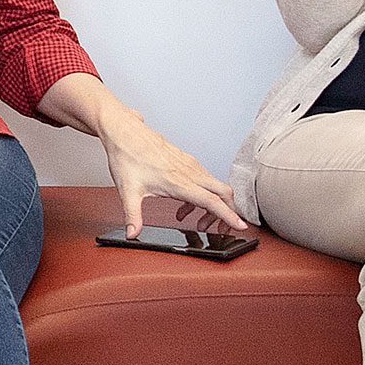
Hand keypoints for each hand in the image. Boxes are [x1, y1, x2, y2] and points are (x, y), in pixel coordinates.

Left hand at [96, 108, 249, 239]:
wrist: (124, 131)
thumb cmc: (126, 156)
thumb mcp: (128, 190)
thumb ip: (133, 215)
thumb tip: (133, 233)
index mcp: (179, 181)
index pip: (212, 201)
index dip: (228, 216)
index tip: (240, 226)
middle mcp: (189, 172)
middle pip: (223, 193)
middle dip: (227, 213)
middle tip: (219, 230)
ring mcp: (190, 165)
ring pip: (215, 187)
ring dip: (212, 206)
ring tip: (196, 221)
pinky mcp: (186, 161)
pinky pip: (204, 180)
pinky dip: (202, 195)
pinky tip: (183, 205)